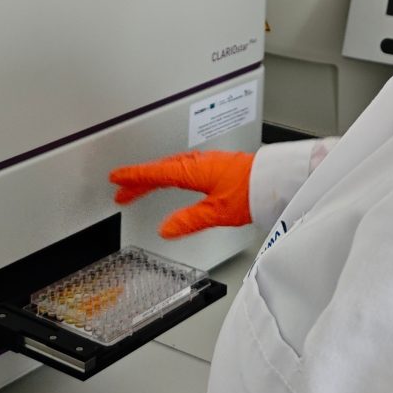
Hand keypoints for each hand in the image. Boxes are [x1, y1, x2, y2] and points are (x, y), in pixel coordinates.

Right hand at [110, 149, 253, 237]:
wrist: (277, 178)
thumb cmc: (253, 190)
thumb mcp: (217, 212)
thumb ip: (189, 221)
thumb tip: (166, 229)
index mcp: (193, 171)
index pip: (155, 173)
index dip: (133, 176)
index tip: (116, 178)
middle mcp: (197, 163)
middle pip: (160, 170)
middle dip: (139, 181)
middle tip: (121, 192)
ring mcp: (207, 162)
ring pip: (171, 168)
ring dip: (153, 177)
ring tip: (139, 189)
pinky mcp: (216, 165)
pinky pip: (182, 167)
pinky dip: (169, 174)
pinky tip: (171, 181)